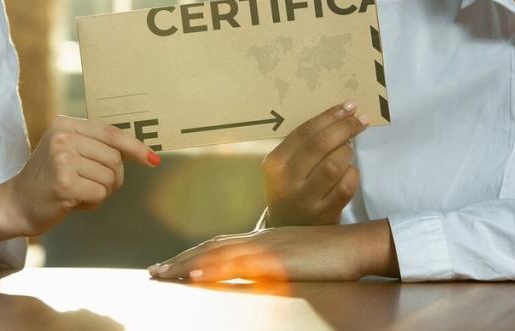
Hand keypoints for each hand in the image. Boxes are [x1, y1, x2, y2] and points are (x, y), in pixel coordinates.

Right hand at [6, 116, 158, 235]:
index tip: (153, 159)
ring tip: (76, 192)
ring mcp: (62, 159)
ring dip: (100, 192)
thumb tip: (139, 150)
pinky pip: (99, 194)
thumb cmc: (48, 179)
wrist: (15, 204)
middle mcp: (63, 137)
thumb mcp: (67, 150)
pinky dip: (91, 204)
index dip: (136, 147)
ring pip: (110, 178)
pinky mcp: (64, 183)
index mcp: (65, 124)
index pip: (111, 133)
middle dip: (112, 178)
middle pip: (115, 158)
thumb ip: (95, 145)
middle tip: (91, 185)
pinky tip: (71, 202)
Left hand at [147, 220, 397, 281]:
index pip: (219, 245)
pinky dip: (214, 267)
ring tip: (164, 274)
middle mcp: (260, 238)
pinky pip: (238, 264)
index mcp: (263, 239)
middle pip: (211, 246)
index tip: (170, 266)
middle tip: (154, 272)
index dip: (193, 254)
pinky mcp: (277, 258)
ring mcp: (267, 247)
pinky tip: (197, 274)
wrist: (360, 244)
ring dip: (188, 263)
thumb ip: (274, 265)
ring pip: (218, 253)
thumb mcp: (297, 260)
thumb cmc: (335, 256)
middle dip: (180, 260)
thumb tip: (256, 276)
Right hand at [262, 102, 366, 226]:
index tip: (347, 107)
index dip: (329, 116)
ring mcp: (305, 200)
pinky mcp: (324, 214)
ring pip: (335, 165)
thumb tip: (340, 116)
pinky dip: (353, 173)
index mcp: (274, 164)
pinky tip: (350, 170)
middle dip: (344, 127)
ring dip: (347, 152)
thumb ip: (304, 146)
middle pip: (320, 145)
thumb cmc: (290, 188)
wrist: (288, 229)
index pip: (304, 132)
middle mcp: (286, 182)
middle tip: (361, 120)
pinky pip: (346, 186)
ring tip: (349, 148)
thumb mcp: (285, 167)